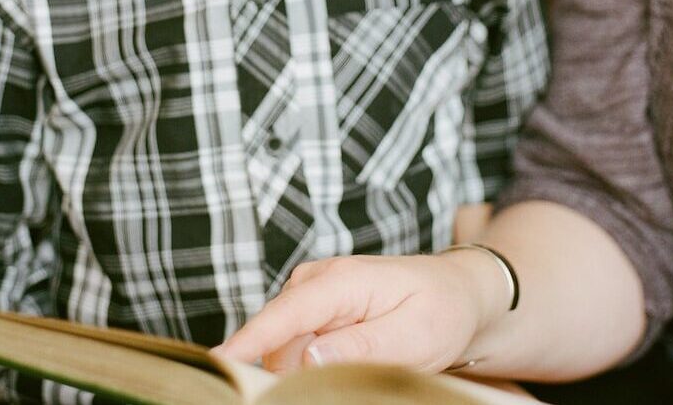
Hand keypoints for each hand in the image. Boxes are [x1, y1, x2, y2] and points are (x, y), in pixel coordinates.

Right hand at [214, 251, 508, 372]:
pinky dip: (306, 370)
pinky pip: (293, 350)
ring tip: (358, 370)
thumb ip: (361, 346)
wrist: (458, 291)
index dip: (245, 343)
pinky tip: (336, 374)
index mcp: (342, 281)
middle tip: (321, 390)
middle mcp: (316, 282)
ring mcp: (311, 297)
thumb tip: (307, 358)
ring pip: (281, 350)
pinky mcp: (312, 314)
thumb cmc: (441, 309)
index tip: (214, 365)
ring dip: (297, 375)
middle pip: (274, 339)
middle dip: (278, 374)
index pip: (283, 315)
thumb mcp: (413, 335)